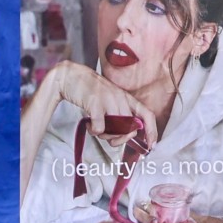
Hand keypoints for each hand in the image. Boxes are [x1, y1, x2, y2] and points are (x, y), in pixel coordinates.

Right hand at [42, 61, 160, 146]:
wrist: (70, 77)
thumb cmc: (91, 92)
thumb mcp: (111, 100)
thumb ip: (121, 114)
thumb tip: (130, 134)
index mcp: (126, 97)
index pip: (147, 114)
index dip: (152, 131)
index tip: (151, 145)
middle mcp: (120, 98)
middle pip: (130, 128)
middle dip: (121, 139)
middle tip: (110, 138)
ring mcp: (108, 100)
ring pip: (117, 130)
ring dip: (106, 136)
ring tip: (97, 129)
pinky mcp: (95, 104)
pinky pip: (100, 129)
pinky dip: (94, 132)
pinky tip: (89, 125)